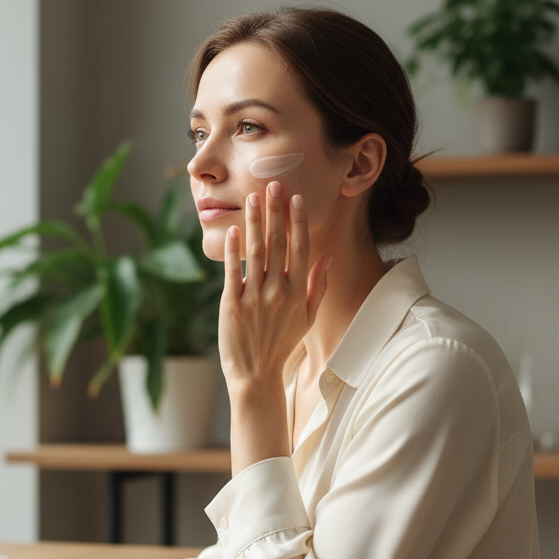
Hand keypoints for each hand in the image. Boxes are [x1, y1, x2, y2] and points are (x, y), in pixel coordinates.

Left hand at [219, 182, 328, 397]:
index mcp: (298, 293)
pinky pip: (233, 272)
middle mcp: (278, 292)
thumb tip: (325, 258)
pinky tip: (233, 230)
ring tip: (252, 198)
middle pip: (277, 244)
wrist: (256, 374)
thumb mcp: (307, 318)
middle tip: (273, 184)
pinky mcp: (232, 304)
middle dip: (275, 212)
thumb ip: (317, 287)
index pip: (301, 249)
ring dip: (254, 222)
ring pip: (255, 252)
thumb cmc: (281, 345)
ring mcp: (254, 297)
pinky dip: (232, 250)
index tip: (296, 198)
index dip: (298, 222)